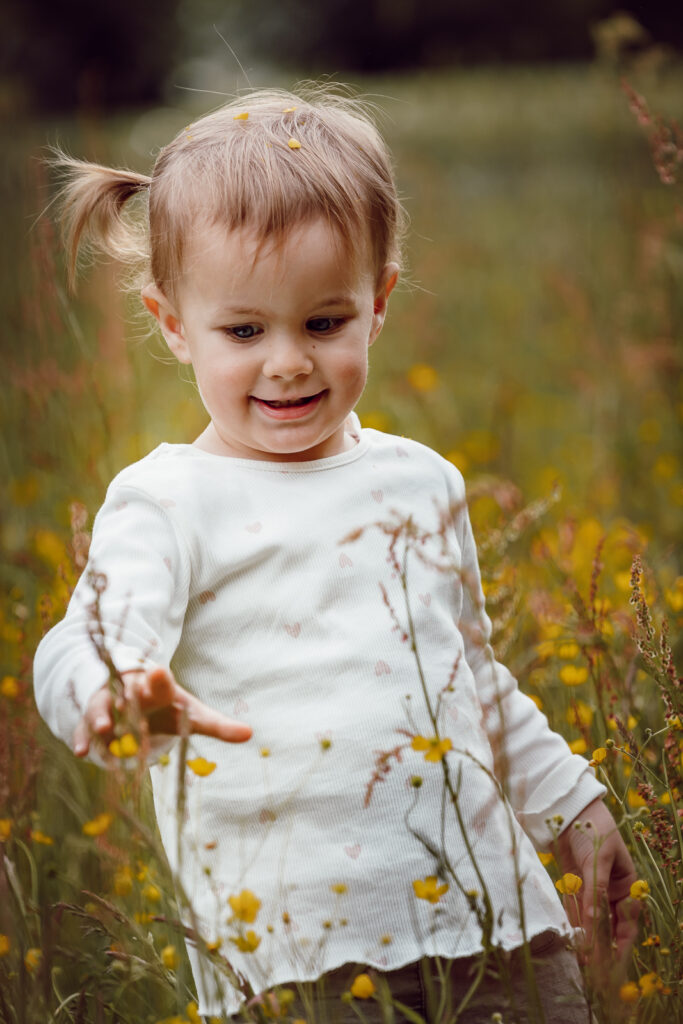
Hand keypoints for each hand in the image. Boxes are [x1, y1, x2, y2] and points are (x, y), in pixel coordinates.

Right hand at [73, 665, 251, 756]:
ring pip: (103, 707)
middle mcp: (131, 692)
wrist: (130, 693)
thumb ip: (217, 725)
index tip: (159, 673)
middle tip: (129, 699)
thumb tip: (251, 734)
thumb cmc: (166, 707)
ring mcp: (109, 704)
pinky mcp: (93, 720)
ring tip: (104, 728)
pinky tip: (81, 751)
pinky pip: (85, 728)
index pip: (161, 682)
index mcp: (158, 687)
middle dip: (129, 694)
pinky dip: (82, 737)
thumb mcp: (190, 714)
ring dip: (102, 716)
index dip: (159, 679)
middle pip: (130, 691)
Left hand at [554, 799, 638, 964]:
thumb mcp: (599, 859)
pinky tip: (569, 937)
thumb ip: (596, 890)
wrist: (569, 807)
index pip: (627, 919)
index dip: (622, 941)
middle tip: (593, 965)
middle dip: (602, 945)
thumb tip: (595, 922)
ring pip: (592, 920)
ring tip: (580, 958)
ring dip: (587, 937)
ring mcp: (592, 888)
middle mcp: (611, 890)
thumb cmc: (593, 828)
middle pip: (609, 924)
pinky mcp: (573, 884)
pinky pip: (575, 908)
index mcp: (627, 884)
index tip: (614, 960)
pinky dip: (573, 922)